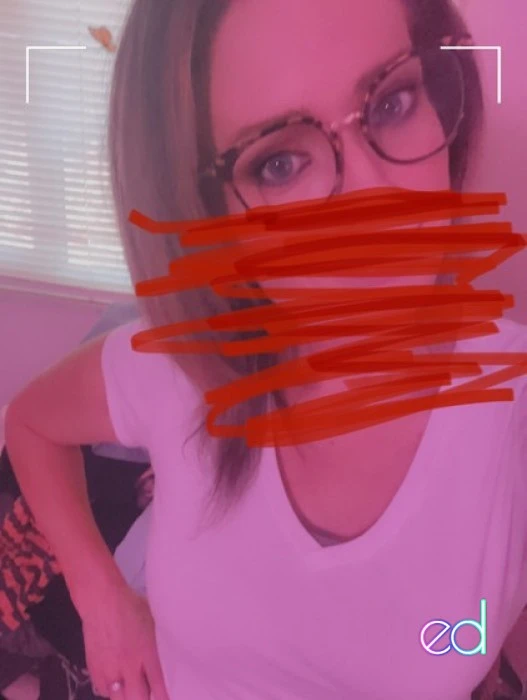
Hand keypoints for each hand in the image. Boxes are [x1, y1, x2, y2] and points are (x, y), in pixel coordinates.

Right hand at [80, 583, 169, 699]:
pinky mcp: (94, 669)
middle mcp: (128, 666)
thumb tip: (169, 651)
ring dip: (127, 697)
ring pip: (118, 699)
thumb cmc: (131, 604)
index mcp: (146, 652)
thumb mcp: (153, 620)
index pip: (158, 685)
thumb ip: (159, 641)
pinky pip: (103, 691)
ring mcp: (109, 670)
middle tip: (149, 697)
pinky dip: (111, 691)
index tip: (168, 699)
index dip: (164, 697)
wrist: (101, 601)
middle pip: (137, 698)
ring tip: (133, 692)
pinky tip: (117, 684)